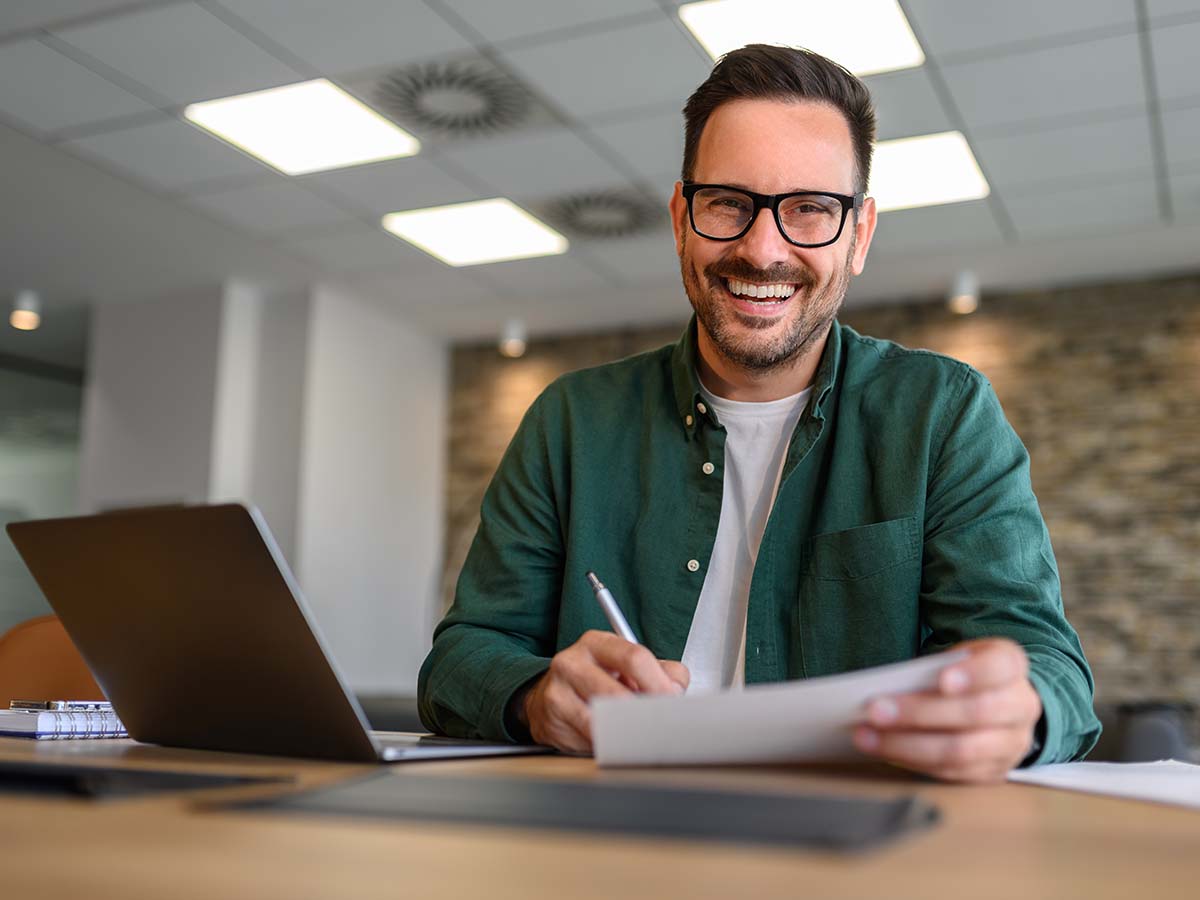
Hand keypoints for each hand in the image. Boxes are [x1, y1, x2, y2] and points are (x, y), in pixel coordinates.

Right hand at [519, 630, 688, 753]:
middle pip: (618, 692)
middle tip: (656, 723)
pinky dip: (606, 744)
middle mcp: (573, 661)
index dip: (658, 684)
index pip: (635, 658)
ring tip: (634, 732)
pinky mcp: (551, 718)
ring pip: (603, 720)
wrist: (548, 697)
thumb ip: (661, 672)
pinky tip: (610, 739)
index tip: (670, 701)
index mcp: (597, 643)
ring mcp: (558, 690)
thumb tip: (676, 689)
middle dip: (643, 713)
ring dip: (625, 731)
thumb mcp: (627, 667)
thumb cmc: (594, 680)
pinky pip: (588, 738)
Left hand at [852, 638, 1042, 782]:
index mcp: (1012, 666)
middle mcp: (1021, 705)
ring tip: (866, 736)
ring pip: (961, 750)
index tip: (942, 679)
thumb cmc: (965, 673)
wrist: (999, 700)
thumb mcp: (956, 657)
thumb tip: (884, 689)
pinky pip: (953, 772)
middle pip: (975, 713)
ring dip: (908, 745)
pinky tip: (884, 752)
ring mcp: (1012, 743)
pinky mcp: (994, 771)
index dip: (974, 674)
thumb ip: (933, 668)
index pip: (1000, 667)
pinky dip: (914, 762)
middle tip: (875, 710)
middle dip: (920, 713)